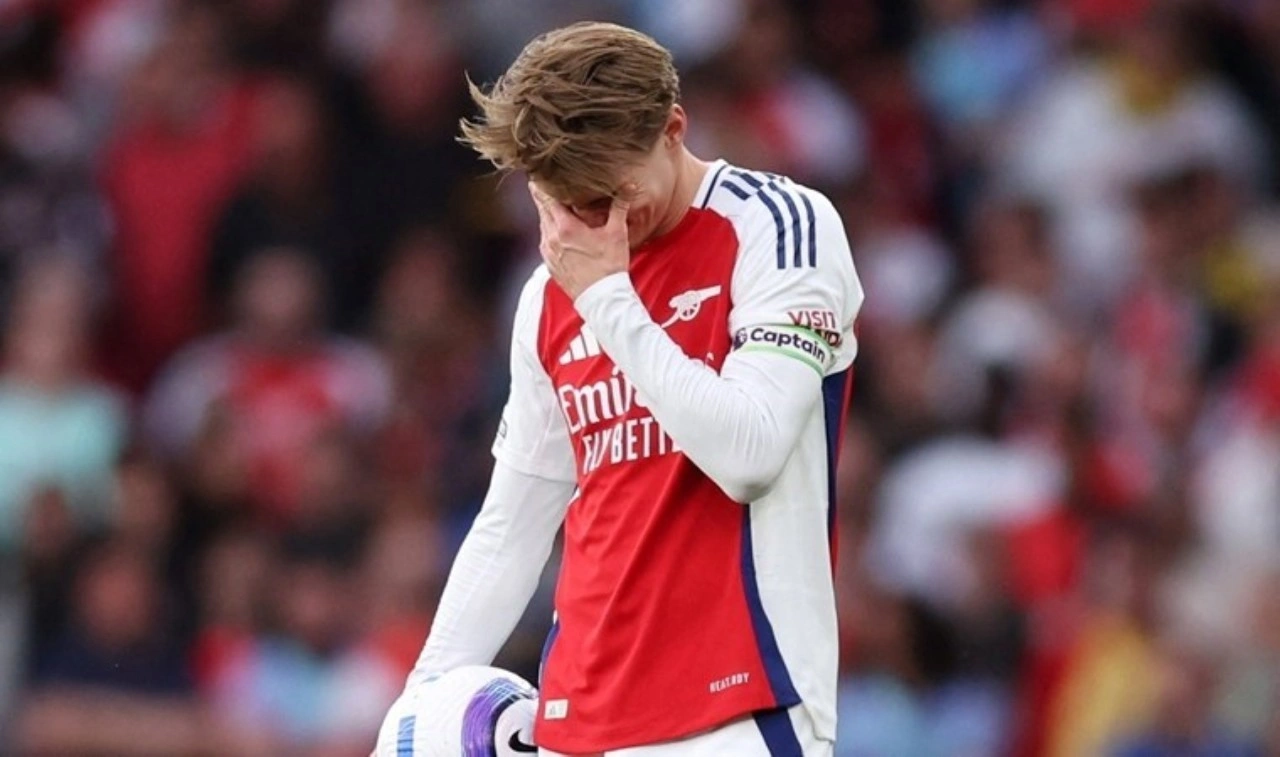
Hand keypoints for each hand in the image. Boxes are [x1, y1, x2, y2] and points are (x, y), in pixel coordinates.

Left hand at [530, 183, 631, 299]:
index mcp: (564, 227)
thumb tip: (629, 186)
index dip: (542, 184)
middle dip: (543, 196)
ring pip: (543, 226)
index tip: (539, 173)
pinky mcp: (550, 265)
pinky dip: (551, 233)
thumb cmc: (610, 266)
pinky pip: (546, 242)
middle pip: (541, 209)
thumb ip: (619, 206)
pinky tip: (561, 232)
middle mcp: (550, 238)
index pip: (546, 197)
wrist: (601, 299)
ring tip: (556, 206)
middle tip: (544, 182)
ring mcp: (548, 253)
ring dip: (548, 215)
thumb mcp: (617, 233)